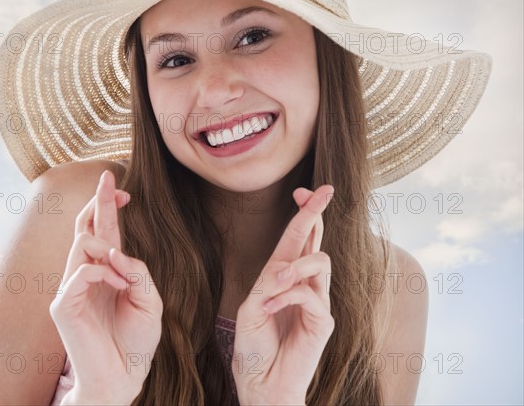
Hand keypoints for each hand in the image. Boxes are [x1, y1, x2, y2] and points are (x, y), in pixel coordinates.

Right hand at [49, 170, 162, 404]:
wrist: (126, 375)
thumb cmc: (138, 339)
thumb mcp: (150, 299)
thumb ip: (138, 271)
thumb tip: (118, 252)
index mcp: (109, 269)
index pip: (104, 230)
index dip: (109, 205)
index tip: (123, 187)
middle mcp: (88, 273)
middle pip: (86, 227)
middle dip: (97, 201)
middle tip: (109, 179)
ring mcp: (73, 287)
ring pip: (81, 244)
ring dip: (105, 246)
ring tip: (120, 268)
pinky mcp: (64, 305)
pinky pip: (79, 274)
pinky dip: (101, 272)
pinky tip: (116, 283)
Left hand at [233, 185, 334, 405]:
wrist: (260, 383)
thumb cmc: (252, 346)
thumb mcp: (251, 306)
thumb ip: (270, 282)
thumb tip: (288, 267)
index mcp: (283, 277)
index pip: (298, 239)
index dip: (303, 212)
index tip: (303, 190)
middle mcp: (303, 285)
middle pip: (316, 240)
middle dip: (316, 213)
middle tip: (320, 193)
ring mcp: (316, 302)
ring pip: (320, 262)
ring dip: (296, 265)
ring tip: (275, 283)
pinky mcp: (323, 322)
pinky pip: (310, 295)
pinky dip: (287, 296)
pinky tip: (270, 307)